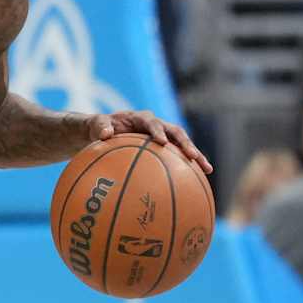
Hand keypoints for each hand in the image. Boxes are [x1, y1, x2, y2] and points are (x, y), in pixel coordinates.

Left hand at [90, 110, 212, 172]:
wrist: (103, 130)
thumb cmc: (98, 128)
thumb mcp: (94, 125)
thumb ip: (100, 126)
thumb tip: (105, 134)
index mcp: (140, 118)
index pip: (152, 123)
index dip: (158, 131)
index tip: (161, 142)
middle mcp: (156, 125)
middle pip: (176, 133)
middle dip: (186, 144)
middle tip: (193, 157)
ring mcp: (162, 136)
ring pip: (182, 145)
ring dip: (195, 156)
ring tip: (207, 171)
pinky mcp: (164, 147)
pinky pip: (176, 157)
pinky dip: (186, 167)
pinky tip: (195, 184)